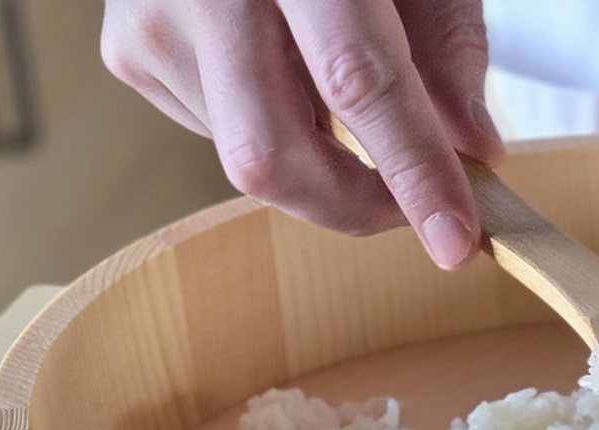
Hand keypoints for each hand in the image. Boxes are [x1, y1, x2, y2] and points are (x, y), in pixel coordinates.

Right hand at [101, 0, 503, 267]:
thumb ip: (447, 47)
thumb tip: (471, 151)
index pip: (358, 79)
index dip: (412, 169)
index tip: (455, 239)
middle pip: (270, 153)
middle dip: (352, 205)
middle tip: (412, 207)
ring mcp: (150, 19)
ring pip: (244, 156)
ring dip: (315, 158)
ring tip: (337, 93)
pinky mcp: (126, 50)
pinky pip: (214, 133)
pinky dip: (269, 127)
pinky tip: (279, 70)